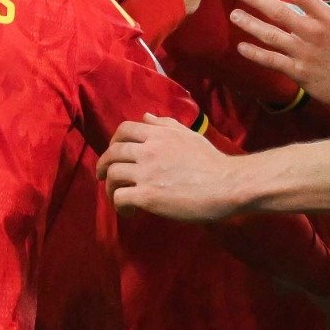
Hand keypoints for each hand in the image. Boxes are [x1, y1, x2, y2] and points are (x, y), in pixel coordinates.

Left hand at [97, 114, 240, 221]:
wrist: (226, 184)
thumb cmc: (211, 161)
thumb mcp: (188, 135)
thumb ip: (165, 125)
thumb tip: (146, 117)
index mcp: (159, 134)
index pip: (124, 129)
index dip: (114, 141)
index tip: (114, 153)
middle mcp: (149, 150)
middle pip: (112, 153)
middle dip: (103, 165)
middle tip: (103, 176)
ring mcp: (147, 172)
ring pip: (112, 175)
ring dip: (110, 188)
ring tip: (119, 197)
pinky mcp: (148, 195)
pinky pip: (120, 198)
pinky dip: (120, 206)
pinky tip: (130, 212)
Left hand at [231, 0, 329, 107]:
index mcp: (329, 19)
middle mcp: (314, 34)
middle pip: (280, 13)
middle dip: (257, 0)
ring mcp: (304, 53)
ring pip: (271, 36)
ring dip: (251, 25)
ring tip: (235, 15)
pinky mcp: (299, 72)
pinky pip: (272, 61)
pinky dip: (255, 54)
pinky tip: (241, 47)